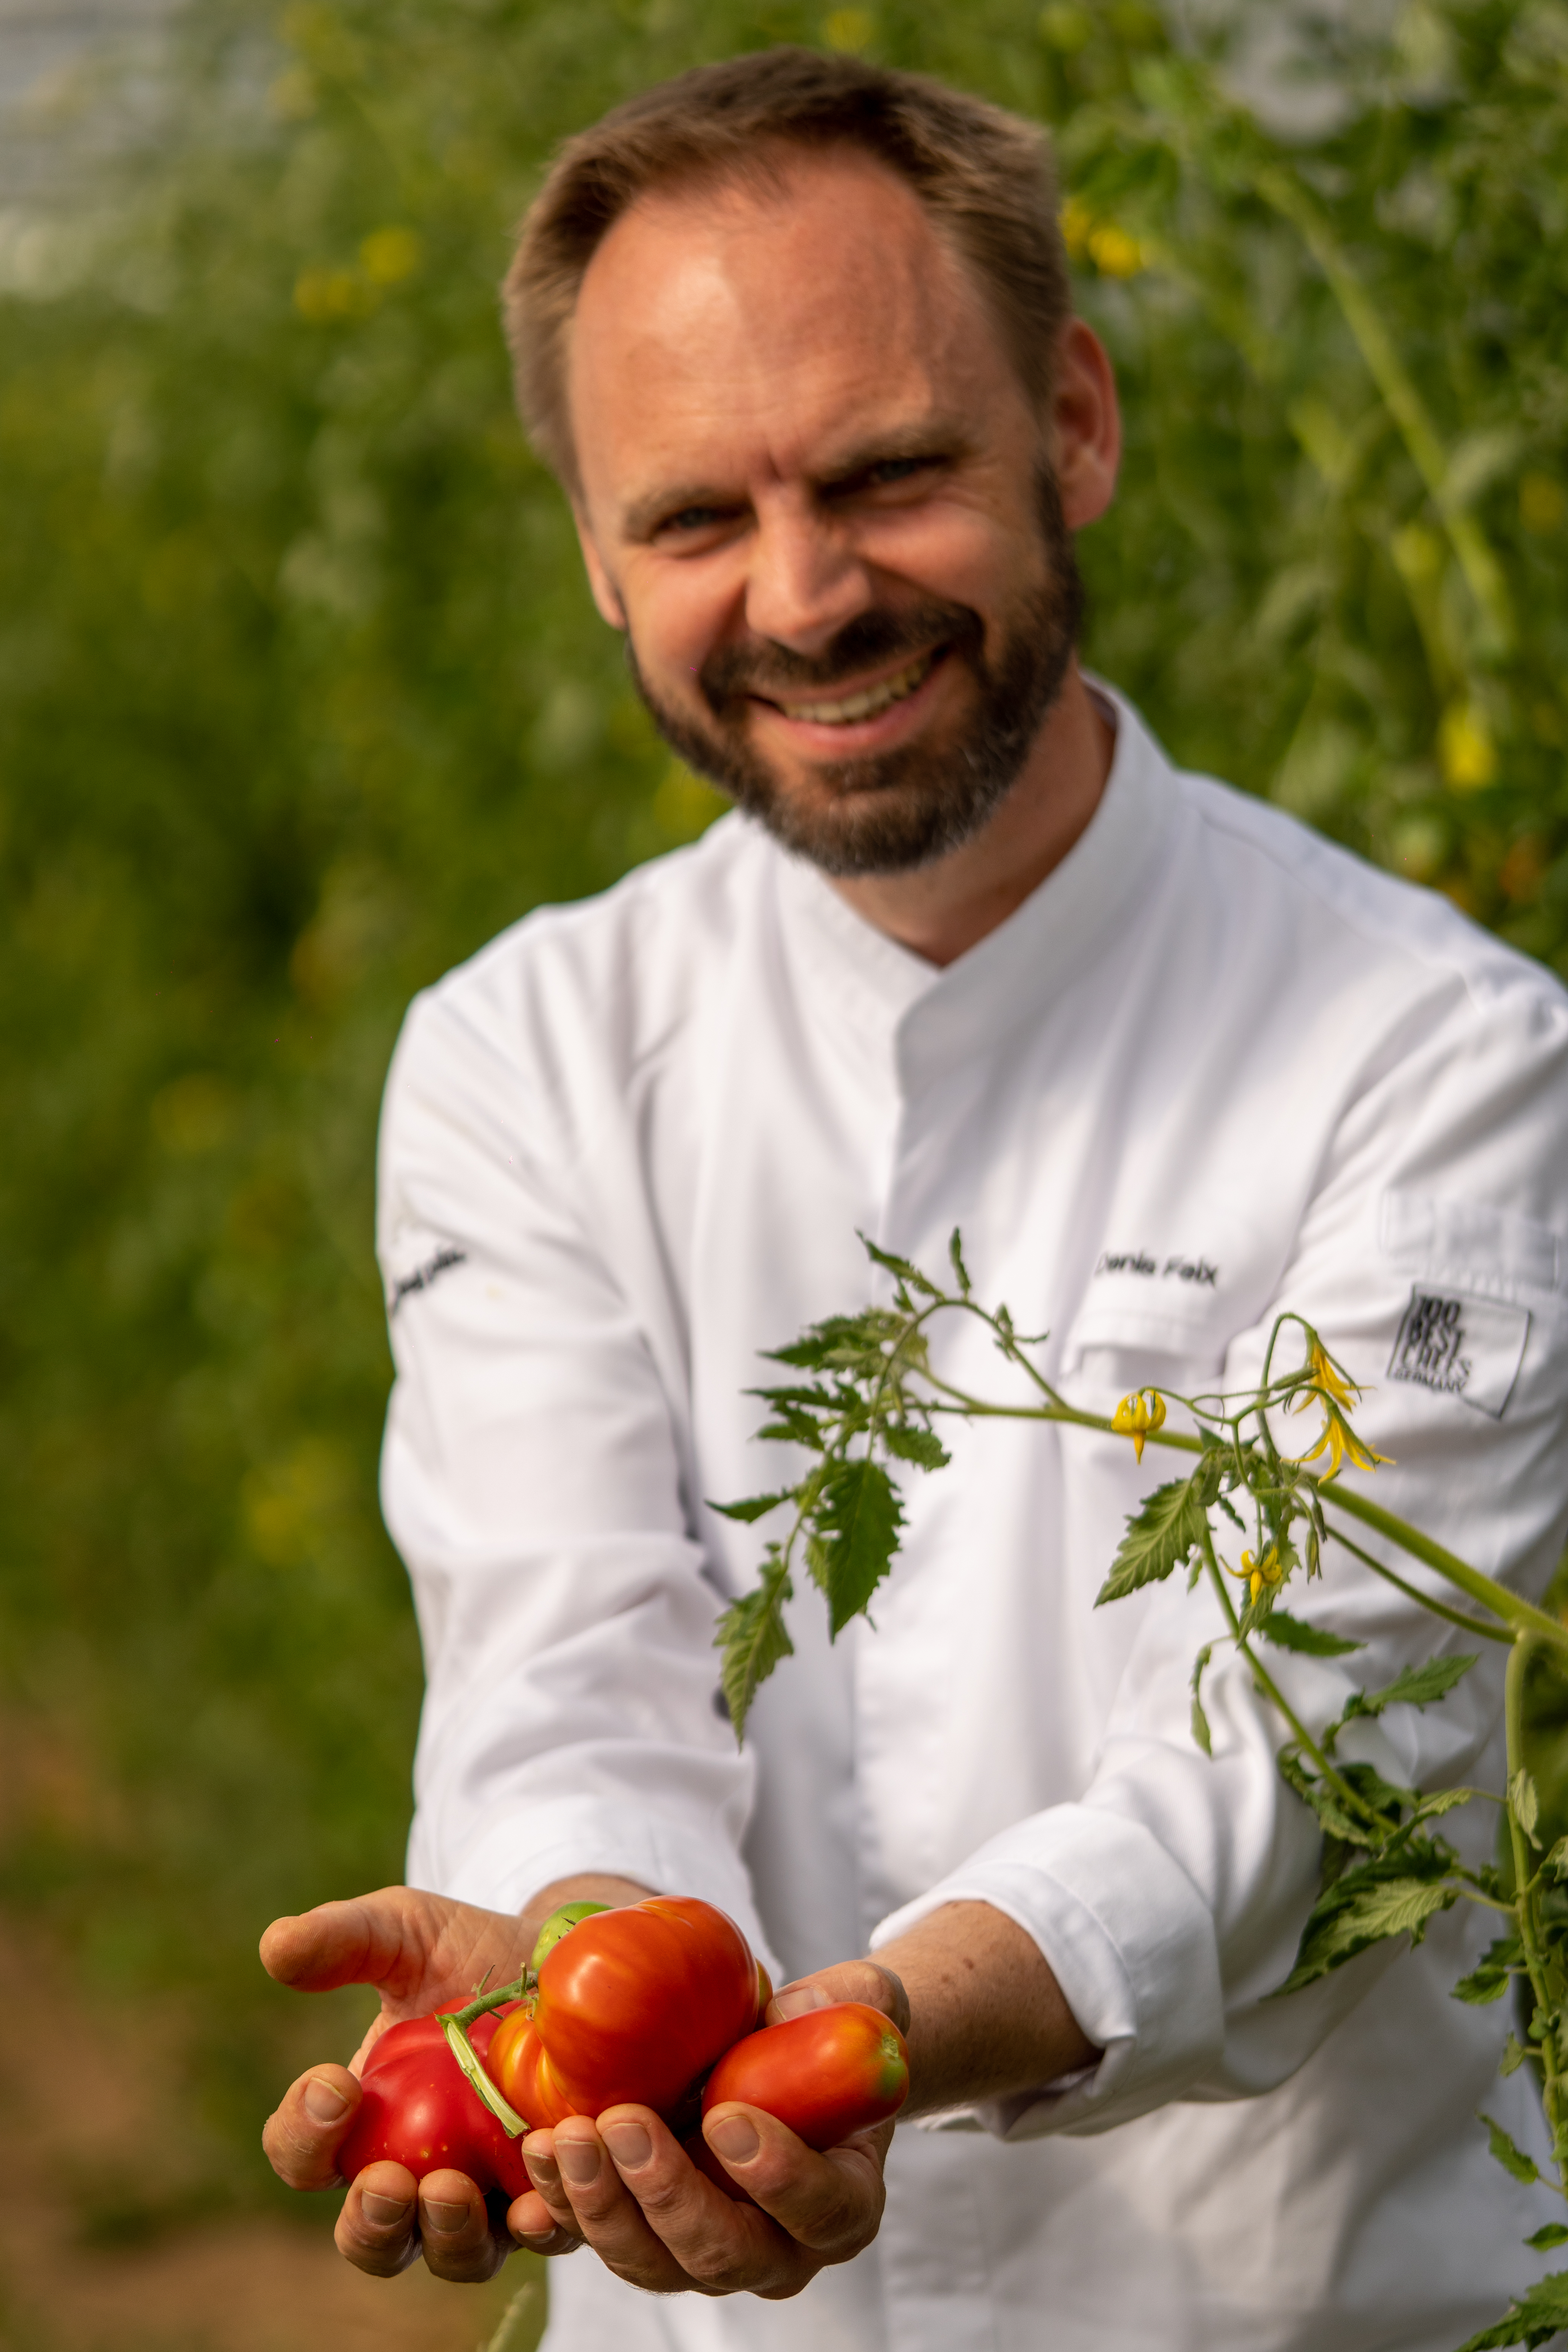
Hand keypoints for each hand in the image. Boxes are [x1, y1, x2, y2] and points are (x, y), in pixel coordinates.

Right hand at [259, 1876, 646, 2280]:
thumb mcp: (403, 1931)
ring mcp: (490, 2194)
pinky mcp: (557, 2191)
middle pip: (375, 2239)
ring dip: (448, 2235)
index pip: (306, 2156)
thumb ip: (341, 1938)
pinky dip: (541, 2224)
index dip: (303, 2135)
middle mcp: (416, 2175)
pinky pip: (548, 2234)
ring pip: (458, 2256)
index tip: (333, 2085)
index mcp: (359, 2123)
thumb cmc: (466, 1949)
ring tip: (450, 2190)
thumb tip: (275, 1947)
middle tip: (385, 2183)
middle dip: (371, 2224)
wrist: (565, 1956)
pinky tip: (538, 2201)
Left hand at [516, 1956, 908, 2296]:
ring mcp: (708, 2251)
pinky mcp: (650, 2237)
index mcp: (843, 2201)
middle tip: (623, 2122)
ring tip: (562, 2138)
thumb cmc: (823, 2033)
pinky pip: (608, 2240)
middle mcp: (778, 2248)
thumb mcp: (849, 2006)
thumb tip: (785, 2012)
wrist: (780, 2058)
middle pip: (725, 2254)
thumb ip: (836, 2006)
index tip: (728, 2116)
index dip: (780, 2177)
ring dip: (601, 2206)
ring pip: (654, 2263)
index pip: (821, 2211)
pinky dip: (567, 2208)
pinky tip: (534, 2167)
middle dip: (666, 2194)